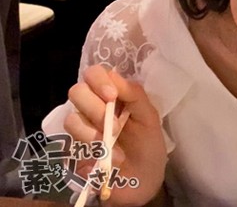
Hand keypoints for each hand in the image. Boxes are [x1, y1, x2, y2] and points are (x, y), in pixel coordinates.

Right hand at [65, 65, 166, 205]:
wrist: (143, 180)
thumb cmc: (148, 145)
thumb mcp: (149, 118)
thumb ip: (135, 95)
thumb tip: (115, 77)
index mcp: (112, 96)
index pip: (95, 74)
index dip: (99, 80)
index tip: (112, 96)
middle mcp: (92, 108)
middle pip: (76, 91)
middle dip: (95, 108)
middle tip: (115, 125)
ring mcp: (80, 129)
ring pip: (71, 118)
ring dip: (94, 134)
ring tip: (115, 149)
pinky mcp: (72, 151)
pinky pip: (70, 145)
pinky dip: (91, 152)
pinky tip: (107, 159)